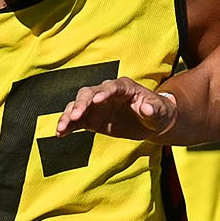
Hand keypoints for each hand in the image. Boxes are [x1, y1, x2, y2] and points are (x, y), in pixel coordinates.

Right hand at [54, 76, 176, 139]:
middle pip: (89, 94)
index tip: (97, 100)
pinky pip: (77, 121)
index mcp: (124, 87)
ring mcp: (96, 105)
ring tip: (62, 128)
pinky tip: (60, 133)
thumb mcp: (160, 112)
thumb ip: (152, 109)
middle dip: (81, 103)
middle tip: (76, 115)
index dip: (104, 92)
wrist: (152, 123)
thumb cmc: (158, 113)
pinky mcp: (91, 118)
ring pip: (78, 106)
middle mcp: (106, 93)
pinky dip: (68, 125)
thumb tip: (146, 108)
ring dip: (69, 115)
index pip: (111, 87)